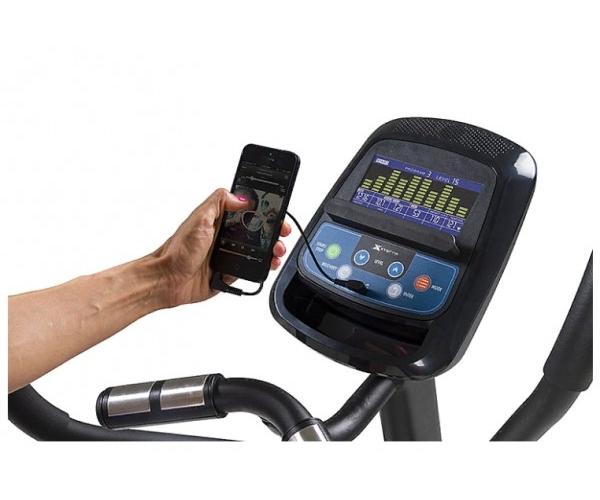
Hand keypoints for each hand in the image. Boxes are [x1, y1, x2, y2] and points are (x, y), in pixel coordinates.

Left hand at [153, 188, 290, 306]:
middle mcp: (226, 235)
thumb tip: (241, 197)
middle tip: (282, 233)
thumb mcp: (198, 218)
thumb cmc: (177, 251)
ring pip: (259, 250)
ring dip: (272, 250)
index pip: (248, 209)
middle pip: (258, 230)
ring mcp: (229, 253)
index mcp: (219, 219)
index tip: (276, 212)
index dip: (265, 210)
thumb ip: (219, 202)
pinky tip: (265, 266)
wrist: (168, 280)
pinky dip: (262, 268)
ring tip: (276, 252)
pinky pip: (252, 268)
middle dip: (274, 231)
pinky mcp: (230, 271)